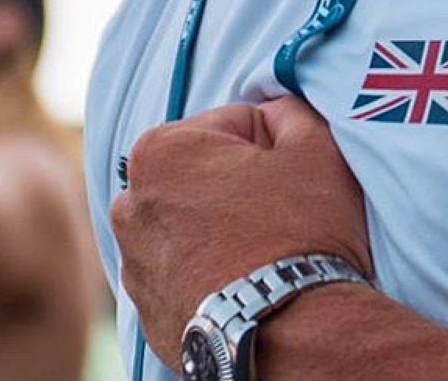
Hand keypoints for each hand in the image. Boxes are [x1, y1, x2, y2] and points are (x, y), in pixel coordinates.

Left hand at [112, 97, 373, 362]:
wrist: (293, 336)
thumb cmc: (302, 233)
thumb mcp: (315, 145)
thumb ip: (289, 111)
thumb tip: (274, 114)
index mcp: (160, 150)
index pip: (231, 126)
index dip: (270, 149)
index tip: (288, 180)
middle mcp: (131, 204)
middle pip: (203, 173)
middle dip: (236, 186)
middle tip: (278, 215)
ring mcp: (134, 262)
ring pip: (190, 222)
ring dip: (219, 228)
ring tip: (261, 255)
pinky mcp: (147, 311)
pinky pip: (183, 272)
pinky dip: (208, 272)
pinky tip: (242, 284)